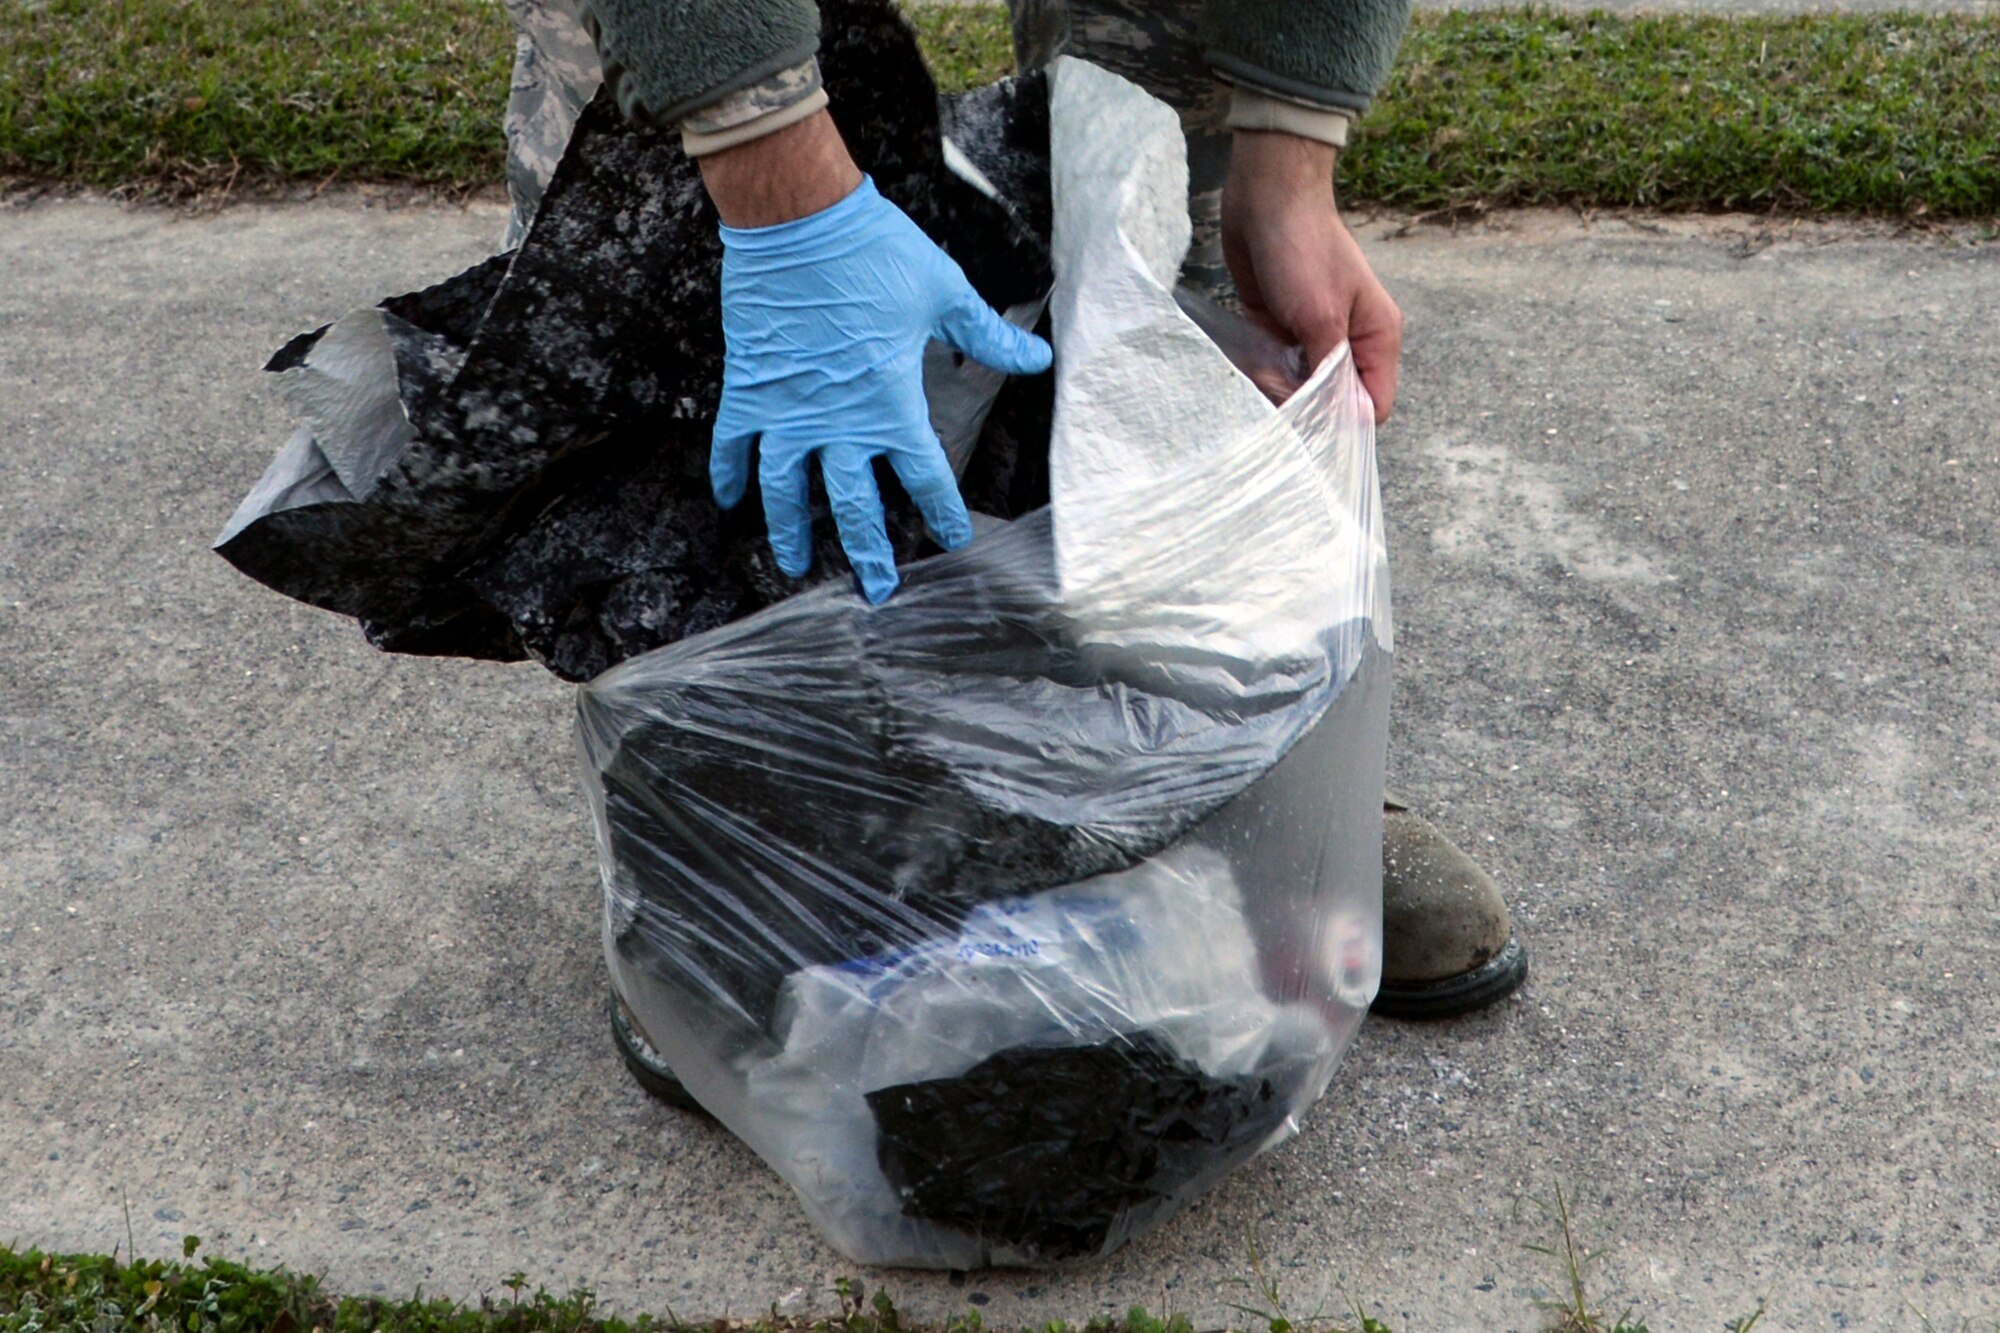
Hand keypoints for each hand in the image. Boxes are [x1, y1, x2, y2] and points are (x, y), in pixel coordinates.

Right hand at [701, 121, 1051, 603]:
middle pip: (853, 507)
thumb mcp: (944, 293)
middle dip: (868, 554)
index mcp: (891, 404)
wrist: (797, 220)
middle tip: (877, 591)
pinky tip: (730, 503)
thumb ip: (988, 337)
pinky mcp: (747, 389)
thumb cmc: (875, 252)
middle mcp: (837, 422)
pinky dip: (729, 476)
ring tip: (794, 568)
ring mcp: (786, 411)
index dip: (941, 514)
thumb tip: (1039, 362)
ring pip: (786, 491)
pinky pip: (732, 446)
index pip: (925, 478)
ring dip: (790, 533)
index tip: (952, 541)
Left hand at [1220, 129, 1402, 418]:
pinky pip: (1273, 367)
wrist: (1266, 199)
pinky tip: (1250, 351)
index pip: (1373, 404)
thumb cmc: (1302, 250)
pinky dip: (1259, 367)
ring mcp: (1314, 335)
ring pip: (1299, 387)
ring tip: (1260, 359)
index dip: (1346, 423)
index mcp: (1376, 337)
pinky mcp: (1281, 329)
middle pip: (1333, 401)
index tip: (1314, 426)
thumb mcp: (1321, 317)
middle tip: (1276, 382)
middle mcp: (1350, 341)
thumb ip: (1332, 374)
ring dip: (1275, 383)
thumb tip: (1348, 423)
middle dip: (1303, 402)